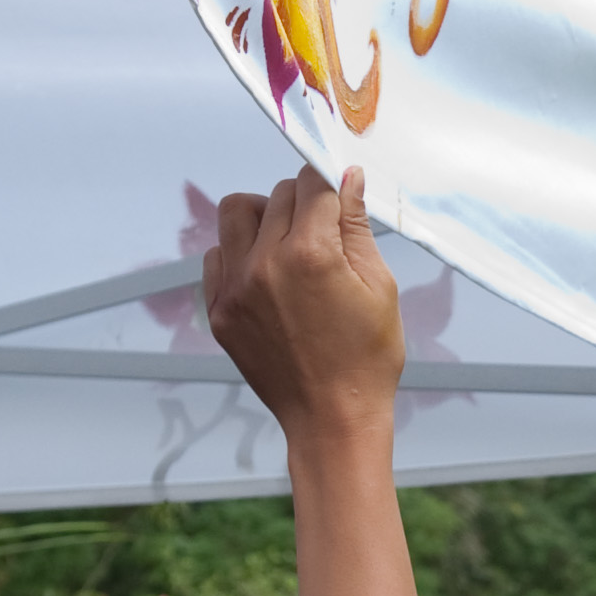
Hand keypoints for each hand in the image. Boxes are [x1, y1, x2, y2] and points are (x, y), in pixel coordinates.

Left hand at [203, 167, 404, 439]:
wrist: (332, 418)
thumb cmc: (366, 357)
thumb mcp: (379, 286)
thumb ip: (356, 226)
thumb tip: (347, 177)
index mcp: (310, 254)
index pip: (312, 183)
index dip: (332, 185)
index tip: (340, 196)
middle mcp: (263, 264)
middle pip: (278, 194)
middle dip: (305, 202)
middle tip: (325, 232)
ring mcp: (234, 288)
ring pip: (237, 212)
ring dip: (265, 216)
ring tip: (289, 245)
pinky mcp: (218, 310)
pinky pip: (217, 254)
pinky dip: (240, 252)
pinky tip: (267, 275)